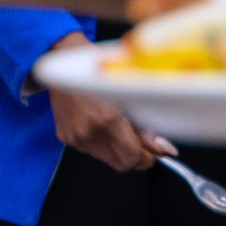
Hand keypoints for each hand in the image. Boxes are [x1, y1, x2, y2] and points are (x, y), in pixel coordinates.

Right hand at [43, 34, 172, 170]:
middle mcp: (88, 132)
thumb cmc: (100, 71)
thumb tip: (162, 149)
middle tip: (140, 144)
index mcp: (108, 120)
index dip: (147, 158)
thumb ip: (146, 127)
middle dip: (134, 157)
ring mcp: (75, 136)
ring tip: (118, 129)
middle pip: (120, 164)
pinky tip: (100, 125)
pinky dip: (100, 143)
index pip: (133, 158)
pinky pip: (90, 150)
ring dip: (117, 150)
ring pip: (106, 159)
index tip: (154, 152)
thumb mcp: (130, 95)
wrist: (63, 61)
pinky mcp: (65, 136)